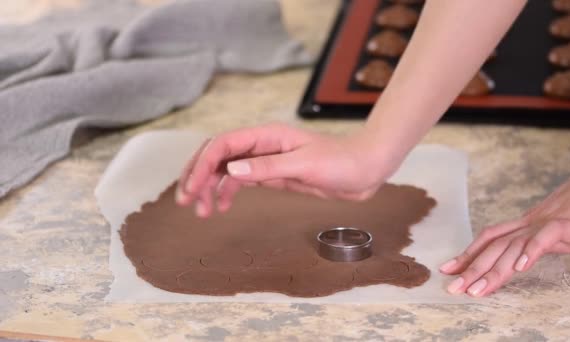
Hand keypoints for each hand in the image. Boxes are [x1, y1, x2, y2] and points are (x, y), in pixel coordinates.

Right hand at [175, 123, 392, 216]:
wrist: (365, 170)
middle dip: (197, 175)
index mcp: (266, 136)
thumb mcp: (306, 165)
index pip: (222, 145)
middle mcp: (261, 145)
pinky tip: (222, 207)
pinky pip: (240, 181)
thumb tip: (232, 170)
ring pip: (225, 169)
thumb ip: (268, 167)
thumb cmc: (342, 162)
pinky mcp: (272, 175)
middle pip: (217, 154)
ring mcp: (265, 160)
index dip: (202, 165)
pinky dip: (227, 192)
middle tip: (186, 201)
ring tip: (202, 212)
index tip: (192, 190)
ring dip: (209, 187)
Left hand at [440, 153, 569, 296]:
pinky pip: (546, 237)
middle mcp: (531, 222)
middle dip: (471, 269)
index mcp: (526, 224)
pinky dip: (531, 251)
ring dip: (494, 270)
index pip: (490, 239)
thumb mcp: (557, 228)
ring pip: (513, 246)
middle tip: (453, 288)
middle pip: (495, 246)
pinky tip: (520, 268)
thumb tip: (521, 255)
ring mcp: (548, 221)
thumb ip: (538, 241)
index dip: (468, 254)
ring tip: (478, 289)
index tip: (448, 269)